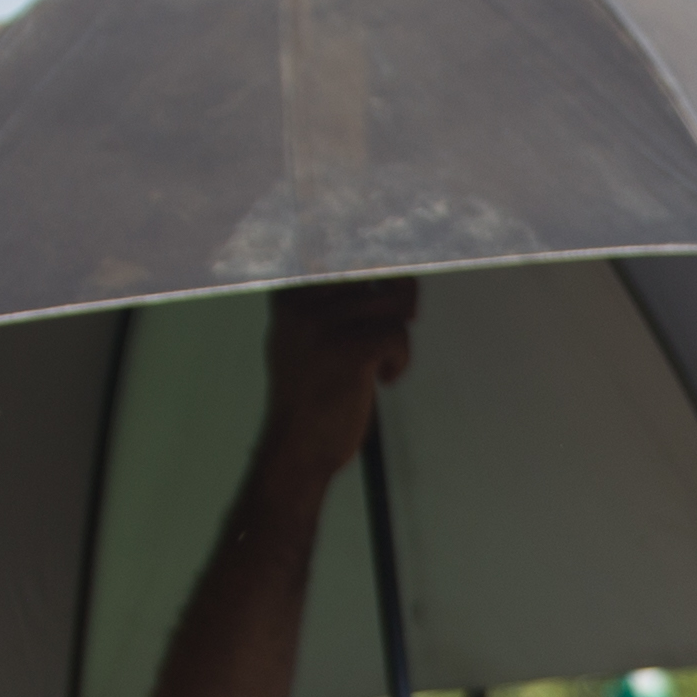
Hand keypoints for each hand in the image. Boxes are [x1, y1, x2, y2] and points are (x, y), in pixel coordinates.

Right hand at [259, 279, 417, 493]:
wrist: (298, 447)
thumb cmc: (311, 394)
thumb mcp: (306, 336)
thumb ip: (330, 301)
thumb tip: (383, 270)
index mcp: (290, 294)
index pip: (339, 250)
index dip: (376, 259)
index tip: (393, 274)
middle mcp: (302, 302)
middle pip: (375, 270)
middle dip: (401, 292)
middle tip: (405, 316)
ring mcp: (323, 324)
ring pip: (393, 303)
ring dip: (399, 334)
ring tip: (383, 362)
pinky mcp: (348, 349)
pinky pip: (398, 334)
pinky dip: (400, 359)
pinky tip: (383, 380)